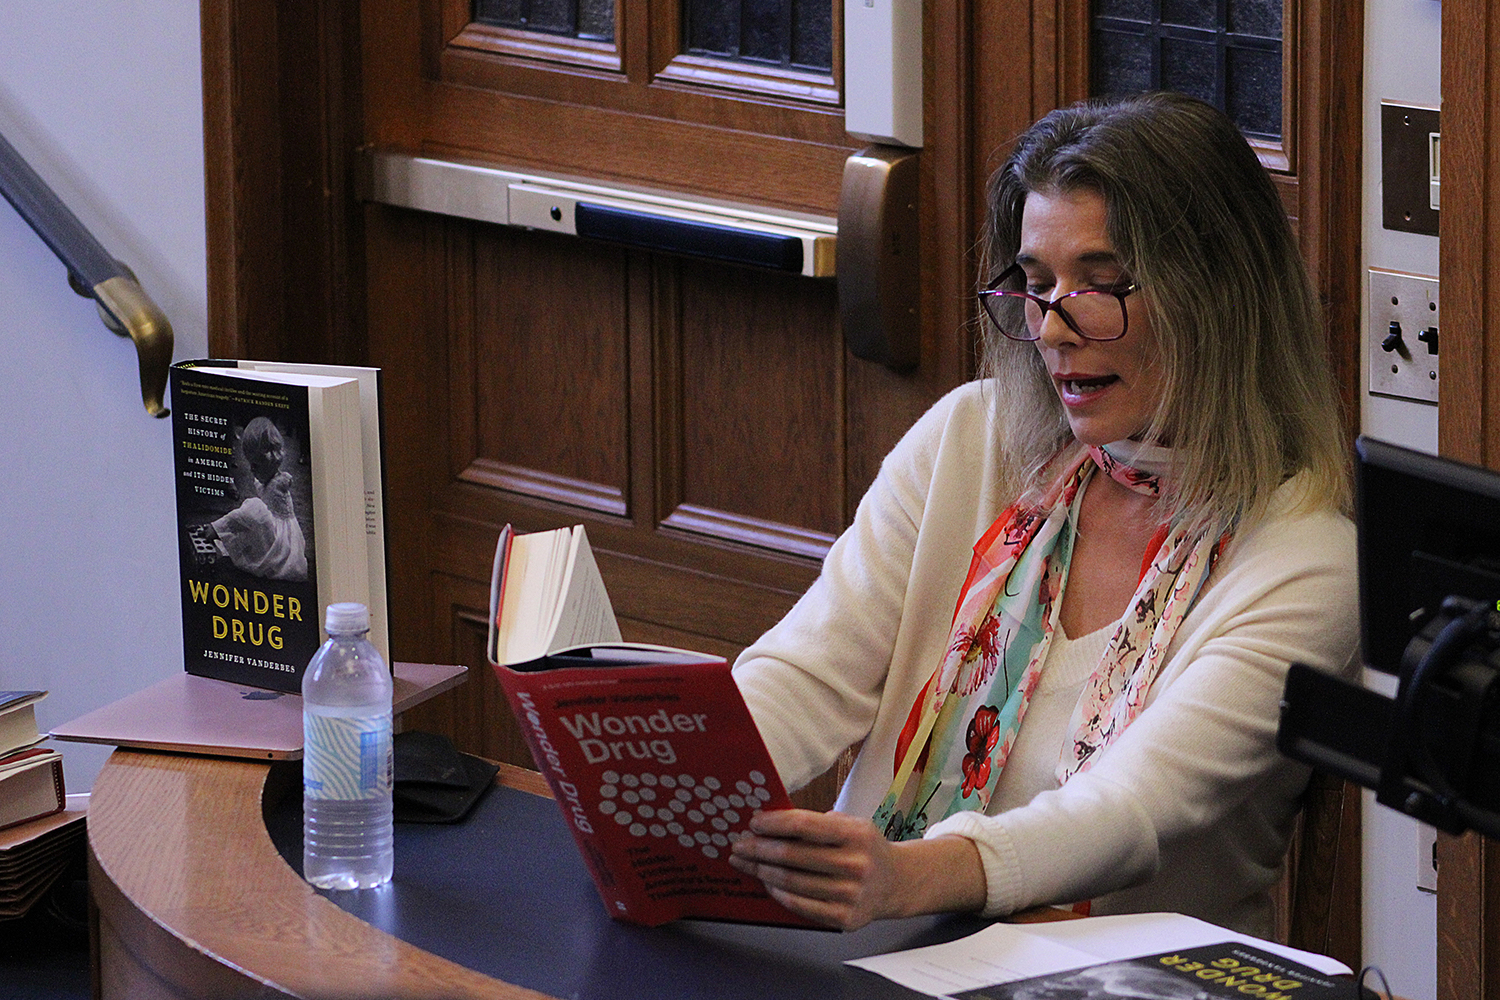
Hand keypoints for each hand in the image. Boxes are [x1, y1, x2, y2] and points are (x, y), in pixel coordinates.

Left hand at [728, 808, 984, 929]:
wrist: (895, 883)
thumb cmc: (863, 848)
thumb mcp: (850, 825)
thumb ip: (815, 824)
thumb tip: (767, 823)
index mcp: (856, 834)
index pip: (803, 826)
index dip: (772, 823)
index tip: (752, 823)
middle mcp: (856, 865)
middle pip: (792, 857)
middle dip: (758, 849)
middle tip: (739, 844)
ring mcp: (851, 895)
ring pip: (792, 883)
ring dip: (761, 871)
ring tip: (745, 863)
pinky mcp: (844, 918)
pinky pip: (800, 905)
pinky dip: (777, 893)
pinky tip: (766, 883)